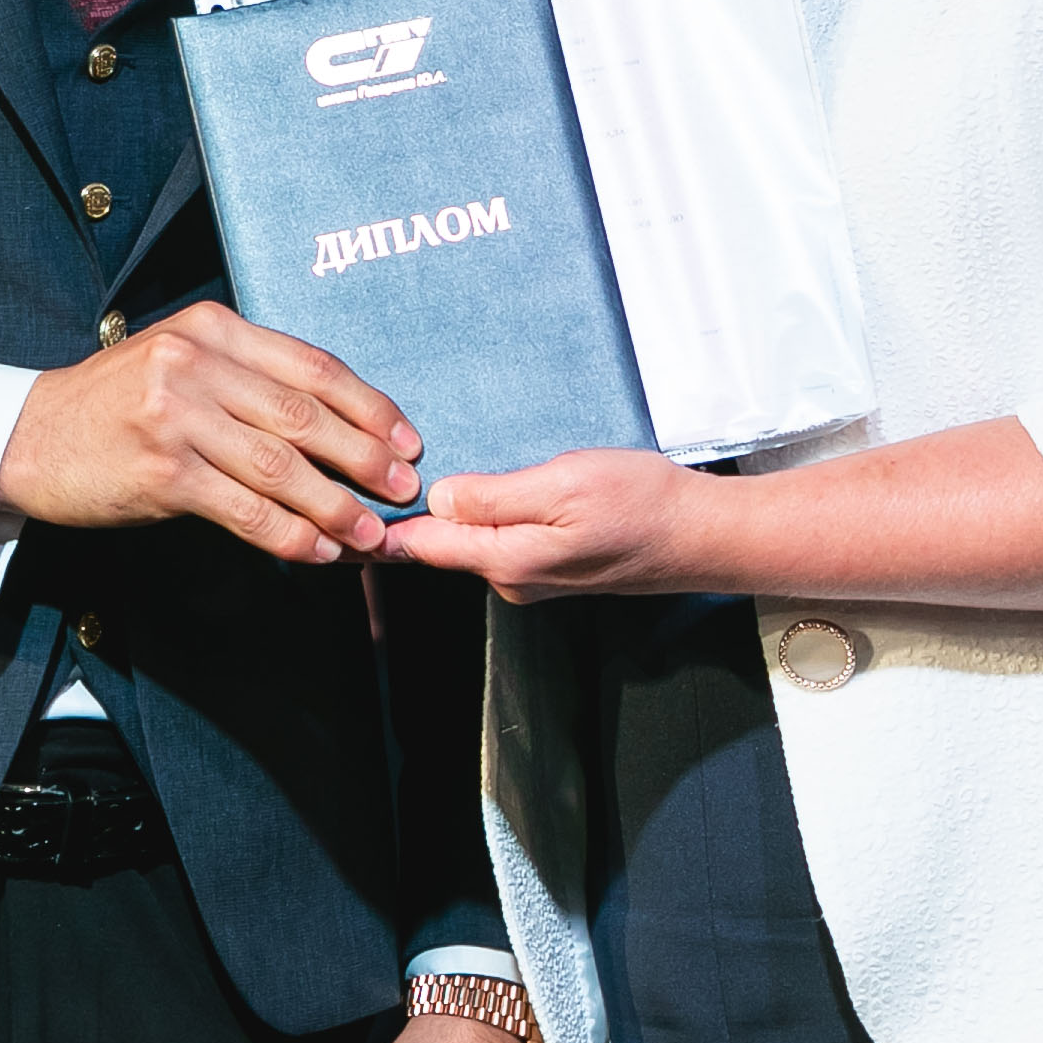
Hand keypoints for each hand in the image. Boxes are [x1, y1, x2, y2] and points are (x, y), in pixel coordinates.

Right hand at [0, 300, 416, 562]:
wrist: (26, 437)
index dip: (369, 406)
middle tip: (405, 489)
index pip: (311, 366)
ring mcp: (177, 417)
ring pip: (282, 467)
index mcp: (212, 329)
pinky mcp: (161, 472)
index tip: (407, 440)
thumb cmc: (114, 406)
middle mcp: (196, 364)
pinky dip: (288, 535)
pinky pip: (244, 509)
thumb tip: (336, 426)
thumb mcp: (178, 364)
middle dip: (366, 458)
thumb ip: (246, 378)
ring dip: (337, 507)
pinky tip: (317, 552)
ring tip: (372, 533)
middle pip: (306, 416)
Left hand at [381, 448, 720, 603]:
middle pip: (437, 543)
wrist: (703, 535)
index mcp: (505, 559)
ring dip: (448, 506)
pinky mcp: (550, 564)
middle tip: (367, 464)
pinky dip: (483, 510)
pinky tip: (483, 482)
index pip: (418, 546)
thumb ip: (494, 498)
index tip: (339, 494)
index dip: (374, 521)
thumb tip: (435, 500)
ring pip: (468, 538)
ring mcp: (530, 575)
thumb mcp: (564, 485)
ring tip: (415, 464)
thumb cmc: (642, 505)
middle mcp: (509, 577)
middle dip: (405, 509)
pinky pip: (498, 536)